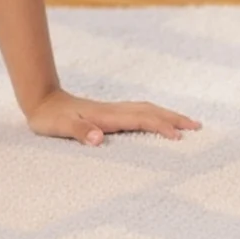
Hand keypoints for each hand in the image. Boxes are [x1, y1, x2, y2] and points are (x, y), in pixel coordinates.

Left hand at [25, 89, 201, 145]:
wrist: (41, 99)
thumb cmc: (49, 117)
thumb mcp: (60, 127)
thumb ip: (79, 131)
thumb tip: (100, 139)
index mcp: (106, 115)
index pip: (140, 120)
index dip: (160, 126)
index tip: (179, 137)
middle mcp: (113, 110)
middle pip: (150, 111)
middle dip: (174, 118)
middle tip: (198, 126)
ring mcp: (113, 110)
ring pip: (146, 109)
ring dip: (167, 115)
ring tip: (187, 123)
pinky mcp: (110, 113)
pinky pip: (139, 113)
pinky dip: (155, 116)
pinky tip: (158, 121)